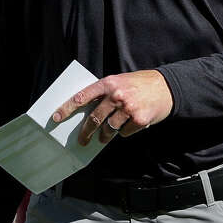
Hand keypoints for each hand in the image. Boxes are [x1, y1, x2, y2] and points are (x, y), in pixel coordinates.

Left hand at [52, 69, 173, 145]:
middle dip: (86, 132)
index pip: (82, 97)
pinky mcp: (139, 120)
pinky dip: (124, 132)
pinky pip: (124, 133)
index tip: (56, 117)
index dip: (67, 108)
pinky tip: (129, 125)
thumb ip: (104, 93)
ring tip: (103, 138)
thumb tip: (86, 112)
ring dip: (105, 136)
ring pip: (108, 129)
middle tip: (81, 140)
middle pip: (94, 118)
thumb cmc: (138, 85)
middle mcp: (117, 95)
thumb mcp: (119, 81)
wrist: (166, 87)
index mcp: (108, 83)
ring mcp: (128, 108)